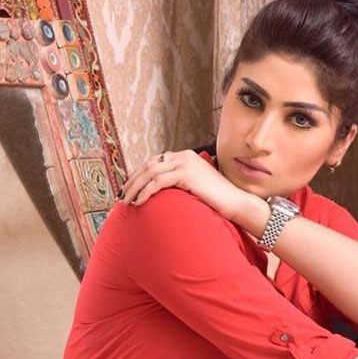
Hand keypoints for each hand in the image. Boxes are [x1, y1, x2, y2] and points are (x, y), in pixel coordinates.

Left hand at [119, 149, 249, 220]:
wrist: (235, 202)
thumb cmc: (217, 199)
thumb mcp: (195, 186)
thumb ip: (179, 183)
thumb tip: (159, 192)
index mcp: (186, 156)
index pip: (155, 161)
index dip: (138, 175)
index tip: (128, 189)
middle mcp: (184, 156)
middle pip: (149, 165)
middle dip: (132, 181)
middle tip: (121, 196)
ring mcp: (185, 163)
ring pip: (150, 172)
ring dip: (135, 187)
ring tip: (126, 202)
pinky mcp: (186, 174)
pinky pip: (158, 182)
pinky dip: (145, 192)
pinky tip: (140, 202)